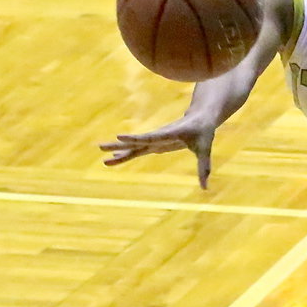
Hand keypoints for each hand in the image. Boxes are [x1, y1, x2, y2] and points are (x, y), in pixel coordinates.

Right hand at [99, 117, 216, 186]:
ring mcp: (155, 140)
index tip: (119, 136)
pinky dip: (126, 154)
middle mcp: (158, 136)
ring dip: (119, 151)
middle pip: (135, 142)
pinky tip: (114, 158)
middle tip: (100, 147)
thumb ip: (203, 168)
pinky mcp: (155, 144)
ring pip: (134, 146)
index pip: (149, 136)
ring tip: (103, 156)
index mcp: (168, 134)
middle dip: (119, 145)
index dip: (135, 138)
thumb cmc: (203, 132)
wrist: (200, 117)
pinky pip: (138, 150)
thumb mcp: (205, 149)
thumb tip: (205, 188)